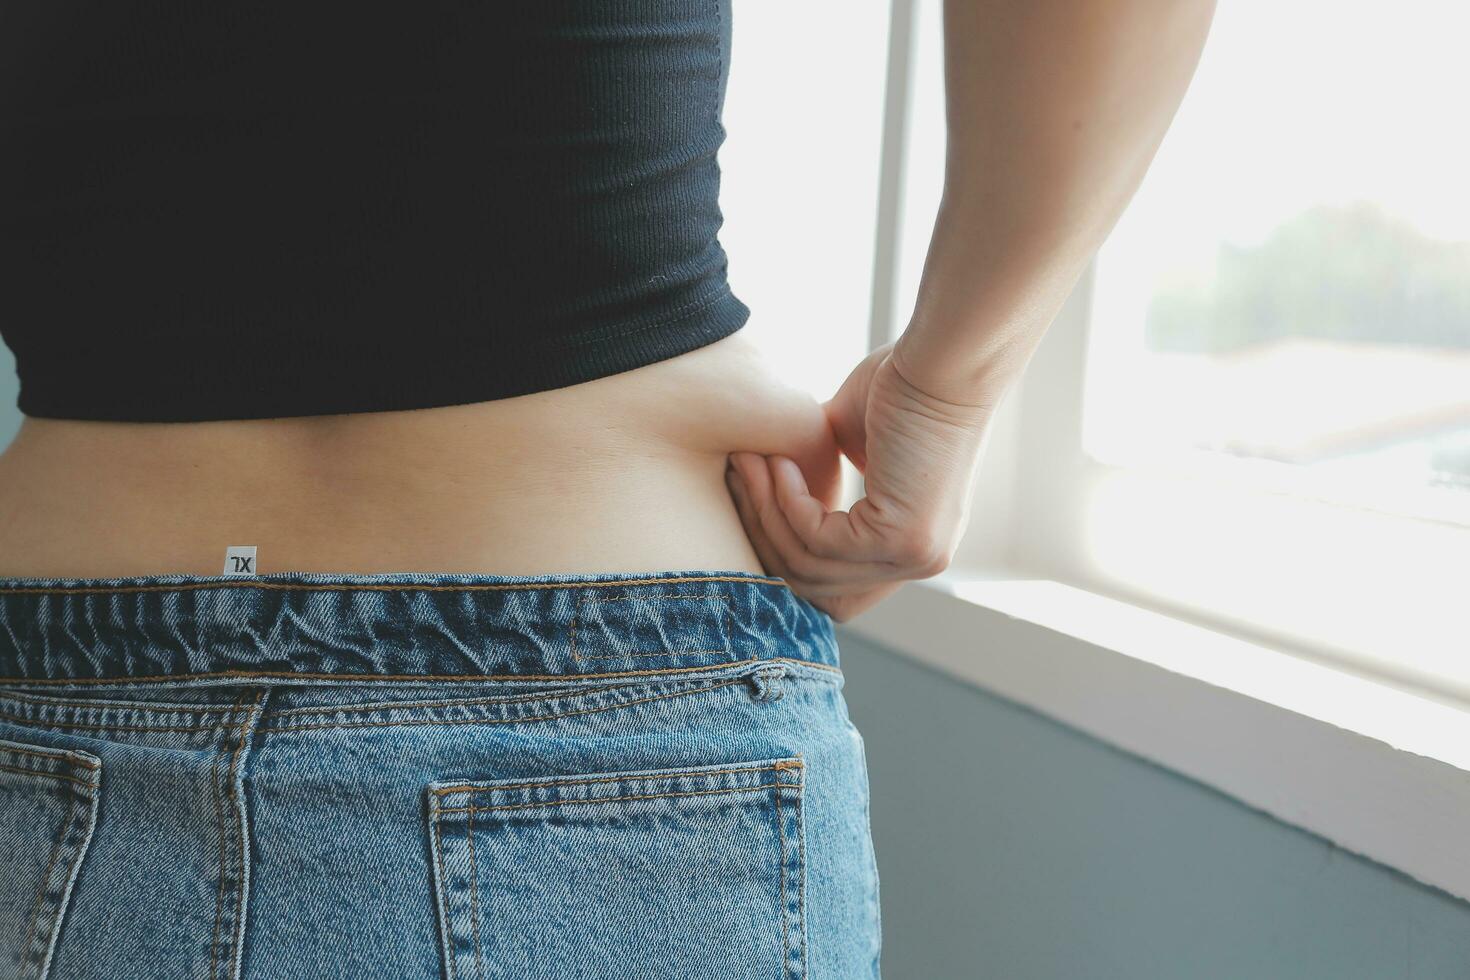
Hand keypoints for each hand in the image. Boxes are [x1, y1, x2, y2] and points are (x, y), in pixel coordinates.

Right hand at [724, 340, 993, 621]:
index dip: (780, 544)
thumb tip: (768, 478)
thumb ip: (817, 470)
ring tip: (751, 462)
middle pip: (813, 583)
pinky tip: (779, 463)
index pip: (830, 584)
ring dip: (767, 510)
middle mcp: (916, 559)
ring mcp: (915, 555)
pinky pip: (818, 540)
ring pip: (809, 564)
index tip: (752, 490)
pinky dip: (786, 502)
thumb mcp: (848, 439)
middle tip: (740, 473)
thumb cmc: (906, 380)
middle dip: (763, 529)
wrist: (942, 359)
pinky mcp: (903, 539)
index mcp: (907, 542)